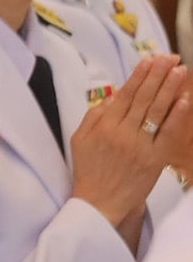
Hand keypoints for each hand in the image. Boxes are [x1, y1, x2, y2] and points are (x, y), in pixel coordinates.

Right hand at [72, 55, 188, 229]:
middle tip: (170, 58)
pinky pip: (167, 134)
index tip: (150, 59)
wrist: (98, 203)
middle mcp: (122, 132)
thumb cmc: (88, 170)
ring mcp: (139, 145)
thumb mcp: (79, 140)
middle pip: (143, 98)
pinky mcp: (154, 159)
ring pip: (156, 111)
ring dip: (169, 88)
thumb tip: (113, 96)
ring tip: (179, 70)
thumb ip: (94, 116)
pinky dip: (176, 116)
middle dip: (158, 75)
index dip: (139, 75)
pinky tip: (183, 100)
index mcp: (103, 126)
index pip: (125, 94)